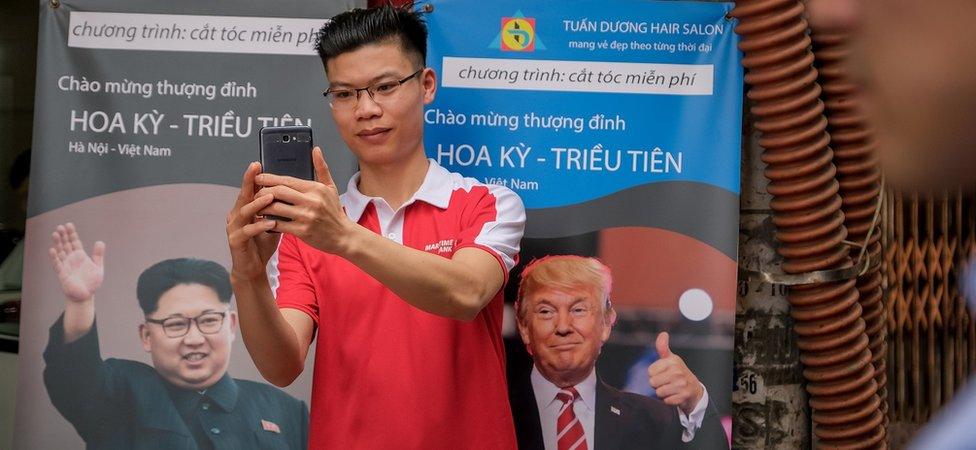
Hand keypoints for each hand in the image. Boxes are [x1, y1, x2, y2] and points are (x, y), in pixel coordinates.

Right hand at [48, 223, 104, 302]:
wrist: (85, 295)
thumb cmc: (91, 282)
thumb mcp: (98, 266)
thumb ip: (98, 255)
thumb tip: (100, 241)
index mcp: (80, 256)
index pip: (75, 242)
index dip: (72, 234)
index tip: (69, 225)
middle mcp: (71, 259)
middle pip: (66, 245)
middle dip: (63, 236)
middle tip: (60, 226)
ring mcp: (66, 265)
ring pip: (60, 252)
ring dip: (58, 243)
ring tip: (55, 234)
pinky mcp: (62, 273)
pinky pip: (58, 264)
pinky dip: (55, 257)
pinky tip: (53, 249)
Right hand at [227, 162, 279, 280]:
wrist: (252, 268)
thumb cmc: (262, 243)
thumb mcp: (272, 222)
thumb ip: (277, 209)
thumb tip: (292, 193)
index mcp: (244, 209)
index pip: (249, 190)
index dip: (252, 177)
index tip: (258, 163)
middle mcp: (236, 215)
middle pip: (243, 195)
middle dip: (250, 182)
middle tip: (257, 170)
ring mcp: (234, 228)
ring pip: (244, 211)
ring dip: (258, 203)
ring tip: (270, 196)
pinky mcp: (236, 241)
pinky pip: (247, 231)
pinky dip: (259, 226)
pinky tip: (270, 223)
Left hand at [254, 146, 353, 253]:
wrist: (343, 235)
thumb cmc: (334, 212)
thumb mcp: (330, 187)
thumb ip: (321, 167)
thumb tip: (316, 149)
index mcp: (315, 189)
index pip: (287, 180)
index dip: (270, 178)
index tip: (258, 177)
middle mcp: (311, 201)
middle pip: (279, 192)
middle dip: (263, 191)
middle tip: (255, 192)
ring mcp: (306, 217)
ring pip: (276, 208)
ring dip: (263, 207)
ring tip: (257, 206)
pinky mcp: (302, 231)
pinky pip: (279, 225)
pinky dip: (268, 222)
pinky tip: (264, 221)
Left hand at [648, 332, 704, 414]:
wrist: (694, 390)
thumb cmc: (678, 373)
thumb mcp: (671, 359)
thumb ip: (662, 347)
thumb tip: (663, 333)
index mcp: (673, 361)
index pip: (650, 371)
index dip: (654, 374)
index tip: (663, 374)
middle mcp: (678, 371)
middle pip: (653, 382)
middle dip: (658, 385)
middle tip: (667, 382)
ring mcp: (682, 384)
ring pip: (659, 392)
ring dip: (663, 393)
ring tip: (671, 389)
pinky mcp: (684, 396)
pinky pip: (666, 401)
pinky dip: (669, 400)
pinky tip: (675, 395)